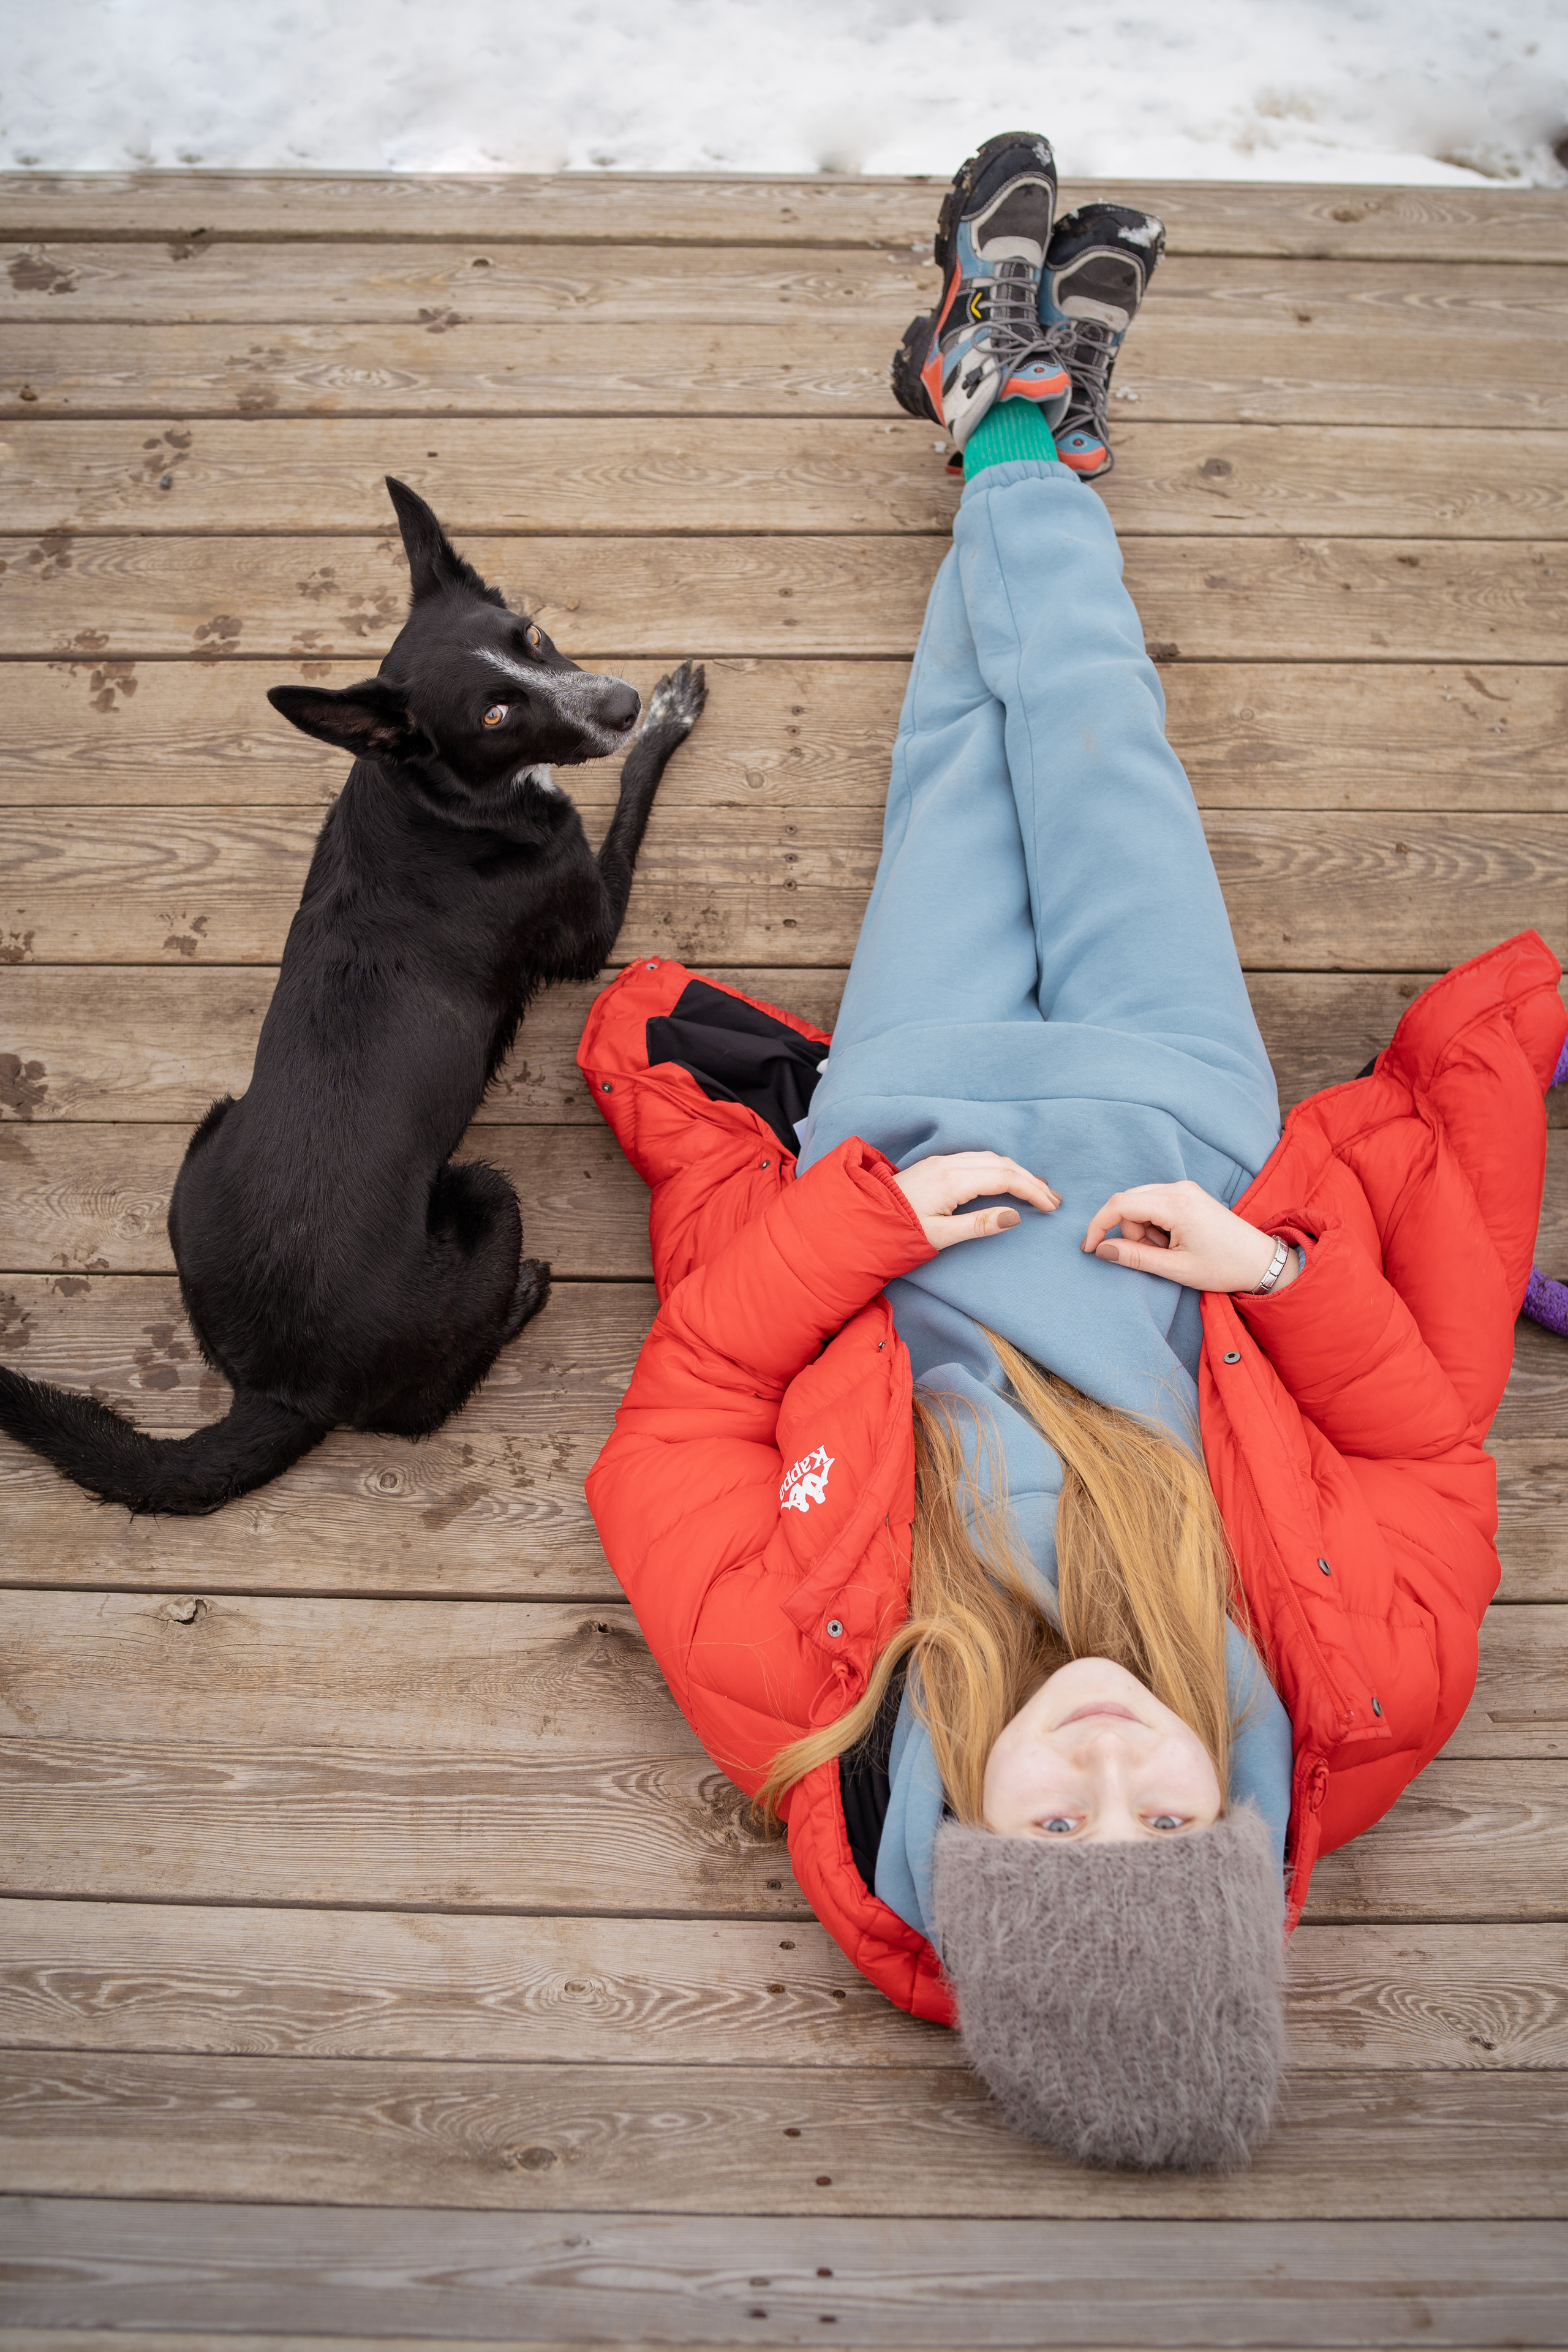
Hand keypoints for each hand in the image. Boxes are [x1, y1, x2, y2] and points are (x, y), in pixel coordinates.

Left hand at [895, 1151, 1059, 1250]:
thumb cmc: (899, 1232)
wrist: (864, 1220)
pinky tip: (1009, 1178)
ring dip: (1017, 1172)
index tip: (1050, 1206)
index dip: (1031, 1191)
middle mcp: (949, 1164)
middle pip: (1002, 1164)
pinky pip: (978, 1159)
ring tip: (1038, 1189)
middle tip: (1053, 1199)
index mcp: (952, 1181)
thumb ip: (978, 1225)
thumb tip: (1013, 1217)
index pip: (1004, 1178)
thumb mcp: (940, 1236)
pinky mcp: (938, 1164)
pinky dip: (1000, 1168)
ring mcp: (943, 1161)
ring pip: (991, 1159)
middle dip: (1031, 1180)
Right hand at [1081, 1179, 1296, 1294]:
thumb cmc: (1223, 1267)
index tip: (1089, 1248)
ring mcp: (1185, 1188)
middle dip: (1130, 1232)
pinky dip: (1154, 1224)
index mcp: (1176, 1204)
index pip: (1120, 1204)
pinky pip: (1155, 1204)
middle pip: (1128, 1203)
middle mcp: (1179, 1188)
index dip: (1098, 1225)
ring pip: (1140, 1203)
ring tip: (1170, 1250)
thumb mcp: (1175, 1269)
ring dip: (1143, 1229)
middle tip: (1156, 1255)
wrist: (1261, 1261)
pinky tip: (1173, 1240)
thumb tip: (1101, 1249)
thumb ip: (1134, 1257)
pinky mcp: (1188, 1194)